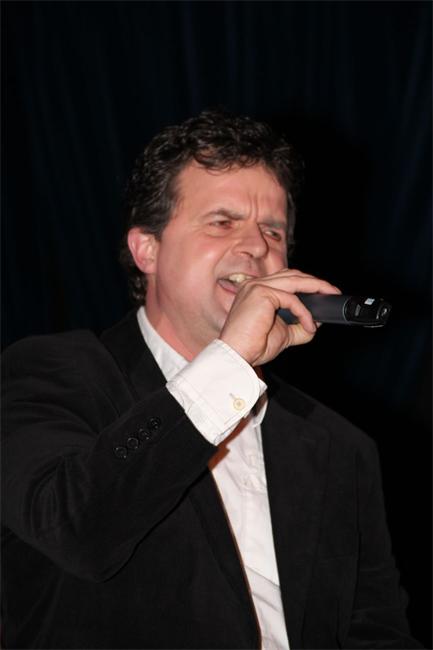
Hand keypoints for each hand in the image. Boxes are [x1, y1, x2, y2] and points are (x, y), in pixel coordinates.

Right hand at [219, 268, 340, 365]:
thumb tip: (317, 321)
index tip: (323, 292)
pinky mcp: (262, 294)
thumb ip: (299, 325)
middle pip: (292, 275)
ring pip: (295, 280)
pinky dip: (304, 312)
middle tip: (332, 291)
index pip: (286, 279)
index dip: (306, 283)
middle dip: (315, 282)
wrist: (237, 356)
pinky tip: (309, 325)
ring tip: (329, 295)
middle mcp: (254, 285)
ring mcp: (257, 287)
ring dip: (315, 287)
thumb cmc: (252, 346)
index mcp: (256, 291)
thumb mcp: (283, 334)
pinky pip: (292, 300)